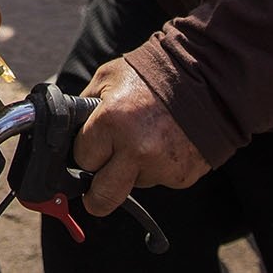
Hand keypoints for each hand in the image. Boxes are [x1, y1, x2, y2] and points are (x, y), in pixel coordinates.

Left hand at [73, 59, 210, 216]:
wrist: (205, 77)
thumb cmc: (153, 74)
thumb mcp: (108, 79)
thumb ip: (85, 109)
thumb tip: (68, 133)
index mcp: (112, 121)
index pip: (82, 159)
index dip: (84, 153)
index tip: (89, 149)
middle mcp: (137, 149)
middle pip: (103, 197)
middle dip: (95, 195)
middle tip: (95, 187)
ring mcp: (162, 166)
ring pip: (133, 185)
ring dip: (132, 170)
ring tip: (145, 138)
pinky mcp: (182, 177)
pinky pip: (158, 180)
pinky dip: (157, 167)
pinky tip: (164, 142)